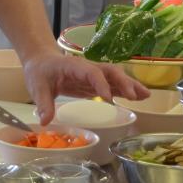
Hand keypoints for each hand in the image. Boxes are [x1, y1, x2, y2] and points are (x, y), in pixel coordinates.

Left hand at [22, 51, 147, 123]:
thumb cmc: (40, 72)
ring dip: (131, 85)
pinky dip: (126, 90)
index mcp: (74, 66)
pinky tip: (139, 98)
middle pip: (110, 72)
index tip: (108, 99)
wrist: (42, 61)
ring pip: (116, 77)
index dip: (100, 84)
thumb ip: (42, 103)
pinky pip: (114, 85)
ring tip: (146, 96)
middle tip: (134, 96)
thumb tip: (45, 120)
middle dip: (123, 82)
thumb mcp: (37, 87)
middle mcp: (88, 68)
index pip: (91, 73)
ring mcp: (94, 75)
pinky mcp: (95, 83)